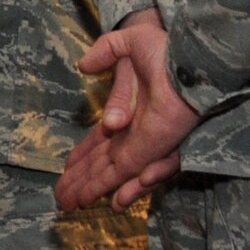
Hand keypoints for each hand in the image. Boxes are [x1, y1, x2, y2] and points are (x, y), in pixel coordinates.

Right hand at [57, 9, 197, 211]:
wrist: (188, 57)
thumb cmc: (165, 49)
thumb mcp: (127, 44)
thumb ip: (104, 53)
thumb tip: (83, 67)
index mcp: (127, 113)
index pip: (100, 143)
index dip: (82, 157)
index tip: (66, 169)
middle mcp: (134, 133)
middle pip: (101, 163)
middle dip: (80, 181)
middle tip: (61, 198)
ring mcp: (144, 141)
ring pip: (111, 173)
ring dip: (90, 189)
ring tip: (70, 204)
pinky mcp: (153, 146)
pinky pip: (128, 170)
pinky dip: (113, 186)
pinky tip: (104, 202)